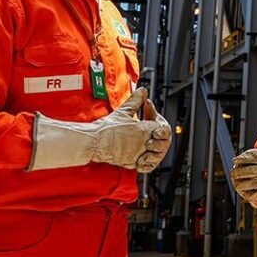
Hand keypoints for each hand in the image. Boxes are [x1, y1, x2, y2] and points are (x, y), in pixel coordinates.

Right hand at [30, 89, 168, 171]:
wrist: (93, 142)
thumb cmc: (105, 129)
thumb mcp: (123, 111)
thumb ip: (136, 100)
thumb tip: (143, 91)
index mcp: (143, 130)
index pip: (162, 126)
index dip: (158, 120)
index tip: (150, 115)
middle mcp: (143, 144)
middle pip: (163, 142)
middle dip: (160, 135)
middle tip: (154, 130)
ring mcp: (138, 154)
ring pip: (157, 155)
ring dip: (156, 148)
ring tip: (150, 142)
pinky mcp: (131, 163)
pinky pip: (147, 165)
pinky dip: (148, 161)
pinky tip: (144, 154)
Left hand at [230, 131, 256, 203]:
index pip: (247, 157)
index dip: (240, 159)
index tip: (235, 160)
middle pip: (243, 171)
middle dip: (236, 173)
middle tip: (233, 173)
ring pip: (245, 184)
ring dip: (239, 184)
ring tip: (236, 184)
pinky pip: (254, 195)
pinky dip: (248, 196)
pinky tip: (245, 195)